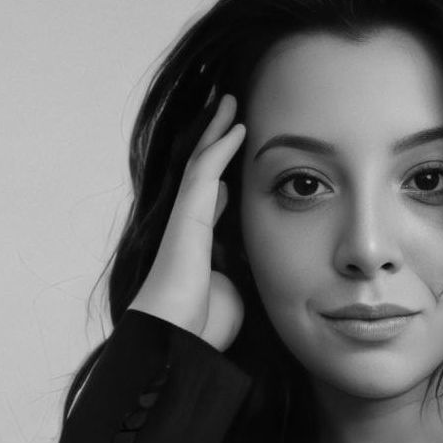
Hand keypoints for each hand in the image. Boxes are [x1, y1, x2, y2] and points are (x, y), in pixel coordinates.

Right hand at [128, 93, 246, 350]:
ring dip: (216, 131)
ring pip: (200, 163)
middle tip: (230, 113)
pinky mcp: (186, 217)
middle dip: (216, 142)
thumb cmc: (205, 326)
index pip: (213, 198)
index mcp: (201, 244)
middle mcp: (189, 225)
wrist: (178, 339)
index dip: (224, 172)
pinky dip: (221, 146)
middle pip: (203, 172)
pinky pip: (204, 172)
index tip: (238, 153)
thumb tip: (264, 260)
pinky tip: (237, 125)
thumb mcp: (237, 293)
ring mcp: (185, 218)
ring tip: (229, 103)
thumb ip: (246, 271)